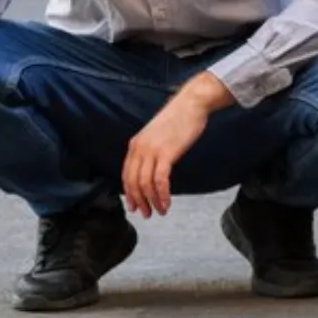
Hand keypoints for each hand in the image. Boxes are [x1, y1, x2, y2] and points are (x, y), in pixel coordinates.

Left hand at [121, 73, 231, 216]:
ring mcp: (152, 151)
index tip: (134, 206)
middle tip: (147, 214)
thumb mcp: (156, 134)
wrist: (191, 103)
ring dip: (152, 201)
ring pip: (145, 184)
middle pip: (133, 182)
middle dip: (139, 202)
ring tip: (160, 211)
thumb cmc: (178, 118)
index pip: (126, 175)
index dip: (129, 194)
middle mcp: (140, 148)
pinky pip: (160, 180)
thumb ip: (150, 150)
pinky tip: (167, 202)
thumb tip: (151, 168)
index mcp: (135, 144)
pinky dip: (162, 194)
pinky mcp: (166, 153)